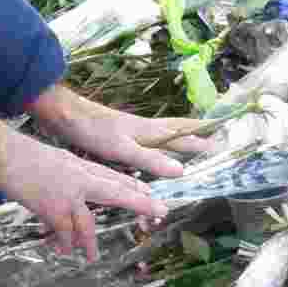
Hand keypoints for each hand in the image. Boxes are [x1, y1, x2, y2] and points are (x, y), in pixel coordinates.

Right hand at [0, 116, 168, 261]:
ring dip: (89, 243)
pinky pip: (63, 232)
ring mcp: (68, 194)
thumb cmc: (24, 155)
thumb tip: (74, 197)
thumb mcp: (56, 160)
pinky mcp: (52, 207)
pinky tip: (62, 250)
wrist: (3, 152)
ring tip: (91, 257)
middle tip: (161, 213)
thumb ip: (70, 176)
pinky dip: (63, 242)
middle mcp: (80, 179)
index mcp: (81, 166)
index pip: (115, 177)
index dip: (134, 187)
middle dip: (141, 203)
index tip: (150, 195)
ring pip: (88, 222)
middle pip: (118, 191)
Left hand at [27, 85, 210, 176]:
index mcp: (149, 131)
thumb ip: (150, 160)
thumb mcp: (123, 149)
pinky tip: (151, 150)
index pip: (183, 131)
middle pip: (176, 130)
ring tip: (190, 142)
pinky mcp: (118, 135)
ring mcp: (131, 130)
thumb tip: (182, 171)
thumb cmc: (92, 130)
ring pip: (162, 134)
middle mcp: (144, 129)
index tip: (223, 134)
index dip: (202, 134)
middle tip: (214, 138)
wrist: (64, 115)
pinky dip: (157, 145)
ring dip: (178, 138)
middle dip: (195, 134)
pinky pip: (147, 140)